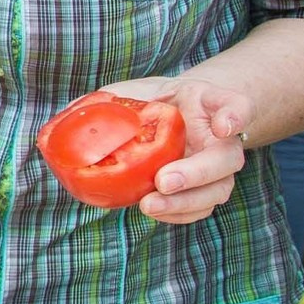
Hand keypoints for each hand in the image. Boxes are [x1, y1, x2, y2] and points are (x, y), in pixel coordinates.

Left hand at [99, 75, 251, 223]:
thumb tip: (68, 118)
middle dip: (197, 173)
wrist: (176, 114)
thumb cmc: (155, 100)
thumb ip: (111, 99)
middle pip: (228, 159)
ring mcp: (217, 168)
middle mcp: (222, 139)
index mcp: (211, 105)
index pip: (236, 106)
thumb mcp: (137, 89)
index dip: (234, 116)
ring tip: (150, 206)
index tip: (224, 126)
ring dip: (185, 203)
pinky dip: (178, 214)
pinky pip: (199, 208)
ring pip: (217, 191)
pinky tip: (152, 211)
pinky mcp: (204, 190)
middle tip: (163, 180)